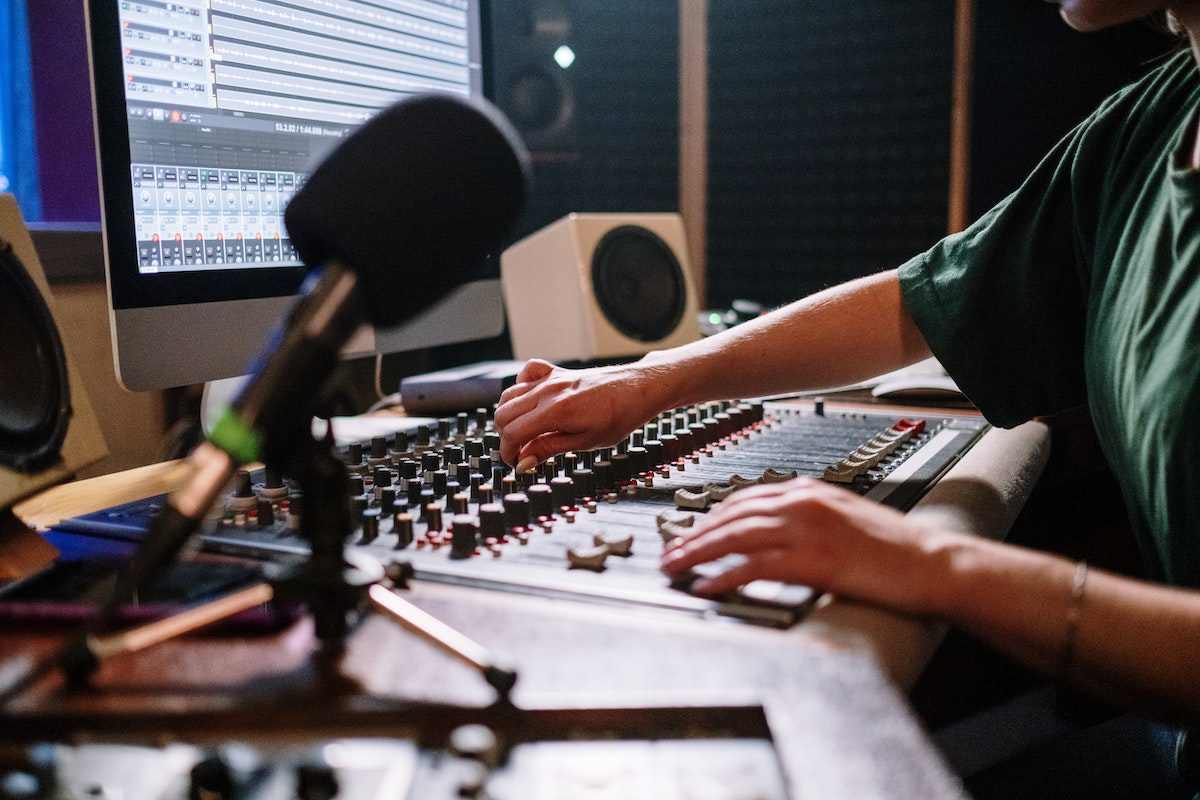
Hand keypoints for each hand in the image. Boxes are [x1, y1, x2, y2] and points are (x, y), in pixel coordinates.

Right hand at [494, 359, 673, 470]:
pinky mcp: (556, 372)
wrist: (638, 390)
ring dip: (510, 416)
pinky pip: (526, 374)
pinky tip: (529, 401)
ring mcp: (550, 379)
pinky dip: (520, 387)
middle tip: (521, 453)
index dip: (508, 453)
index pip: (513, 433)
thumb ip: (549, 449)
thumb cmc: (618, 417)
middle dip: (506, 437)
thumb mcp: (585, 442)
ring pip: (509, 395)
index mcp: (554, 412)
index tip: (515, 464)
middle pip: (503, 414)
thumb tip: (522, 462)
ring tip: (524, 433)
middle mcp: (547, 391)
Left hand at [660, 477, 955, 615]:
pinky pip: (754, 567)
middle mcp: (802, 503)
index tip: (691, 531)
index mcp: (809, 490)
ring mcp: (806, 531)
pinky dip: (725, 576)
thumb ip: (807, 516)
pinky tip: (707, 586)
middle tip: (669, 550)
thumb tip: (774, 530)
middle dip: (694, 534)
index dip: (711, 516)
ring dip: (698, 552)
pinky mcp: (812, 561)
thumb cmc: (894, 546)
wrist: (931, 561)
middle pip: (731, 515)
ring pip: (734, 537)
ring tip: (674, 567)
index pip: (744, 498)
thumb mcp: (843, 515)